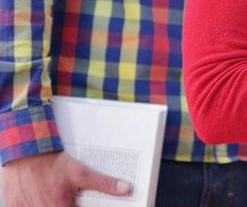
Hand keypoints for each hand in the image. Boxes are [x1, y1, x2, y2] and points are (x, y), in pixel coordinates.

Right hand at [0, 150, 131, 206]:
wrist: (24, 152)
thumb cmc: (51, 162)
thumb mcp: (81, 172)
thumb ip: (104, 183)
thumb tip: (126, 188)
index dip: (83, 206)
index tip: (79, 201)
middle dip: (68, 203)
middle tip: (67, 195)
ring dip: (51, 202)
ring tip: (53, 192)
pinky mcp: (14, 206)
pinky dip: (35, 202)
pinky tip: (40, 194)